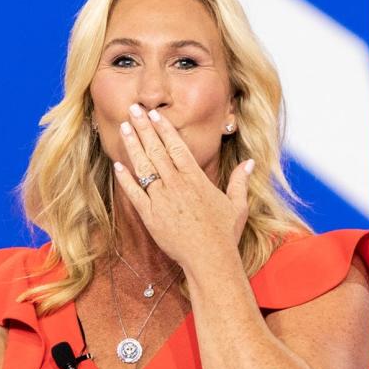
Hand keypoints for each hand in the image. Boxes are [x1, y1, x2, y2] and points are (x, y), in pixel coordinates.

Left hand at [112, 103, 252, 268]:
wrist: (210, 259)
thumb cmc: (225, 233)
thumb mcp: (238, 205)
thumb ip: (240, 181)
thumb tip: (250, 163)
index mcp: (196, 180)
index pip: (177, 147)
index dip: (164, 129)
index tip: (155, 114)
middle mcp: (177, 185)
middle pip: (157, 150)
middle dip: (144, 128)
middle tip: (133, 109)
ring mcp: (161, 200)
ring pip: (143, 167)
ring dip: (132, 146)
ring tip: (124, 127)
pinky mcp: (150, 216)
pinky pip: (134, 193)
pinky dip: (126, 179)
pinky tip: (118, 165)